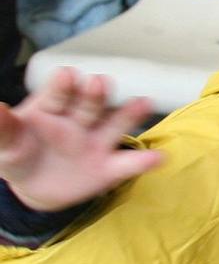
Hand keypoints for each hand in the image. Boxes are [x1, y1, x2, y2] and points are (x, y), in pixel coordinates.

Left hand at [0, 69, 162, 212]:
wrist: (35, 189)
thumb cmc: (19, 156)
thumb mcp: (4, 146)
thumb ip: (2, 130)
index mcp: (51, 110)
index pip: (57, 94)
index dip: (63, 85)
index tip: (67, 74)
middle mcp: (79, 120)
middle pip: (89, 105)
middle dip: (95, 95)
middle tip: (99, 83)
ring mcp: (97, 142)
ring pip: (114, 125)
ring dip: (129, 114)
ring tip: (143, 103)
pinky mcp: (109, 168)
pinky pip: (127, 164)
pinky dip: (143, 161)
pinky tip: (158, 157)